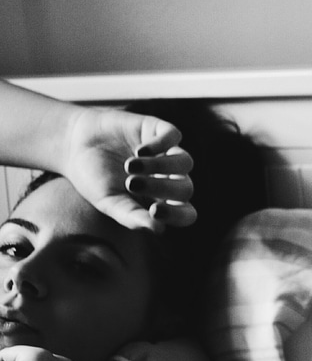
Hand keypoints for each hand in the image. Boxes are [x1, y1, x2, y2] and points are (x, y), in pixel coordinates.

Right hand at [62, 107, 195, 231]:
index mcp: (162, 201)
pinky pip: (174, 136)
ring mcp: (167, 153)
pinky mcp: (160, 130)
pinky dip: (160, 144)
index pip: (186, 214)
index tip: (154, 210)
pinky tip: (139, 150)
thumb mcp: (109, 201)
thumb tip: (159, 230)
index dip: (178, 215)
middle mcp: (170, 178)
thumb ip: (131, 217)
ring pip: (185, 162)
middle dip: (162, 187)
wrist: (75, 145)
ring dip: (160, 166)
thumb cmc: (95, 180)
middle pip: (186, 188)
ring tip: (131, 166)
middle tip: (132, 184)